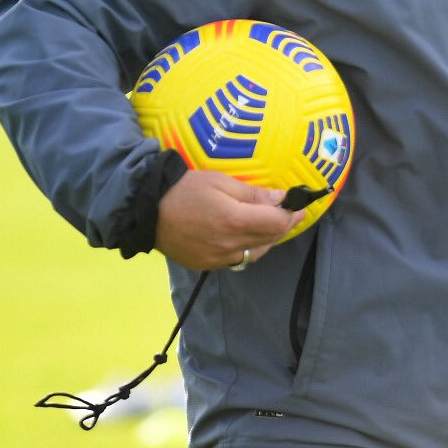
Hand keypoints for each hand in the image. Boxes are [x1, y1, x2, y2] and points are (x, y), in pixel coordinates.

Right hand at [153, 169, 304, 270]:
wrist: (147, 210)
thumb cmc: (185, 189)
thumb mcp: (221, 182)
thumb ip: (253, 194)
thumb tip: (281, 199)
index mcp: (234, 222)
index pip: (277, 223)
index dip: (292, 214)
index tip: (300, 205)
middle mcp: (228, 245)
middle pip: (270, 240)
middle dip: (284, 225)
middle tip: (290, 212)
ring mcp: (217, 259)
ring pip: (256, 254)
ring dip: (268, 240)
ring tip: (271, 224)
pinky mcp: (206, 265)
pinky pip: (237, 261)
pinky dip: (249, 249)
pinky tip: (248, 236)